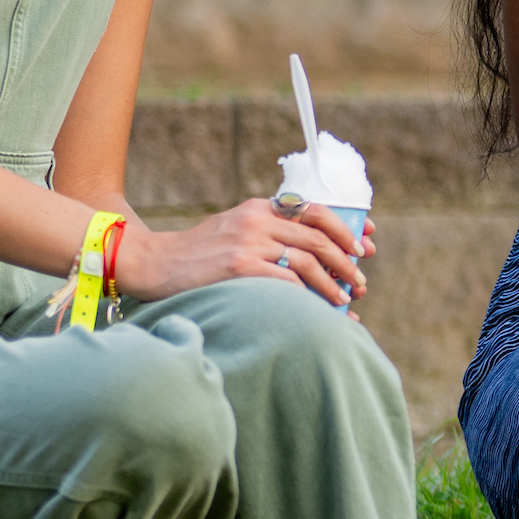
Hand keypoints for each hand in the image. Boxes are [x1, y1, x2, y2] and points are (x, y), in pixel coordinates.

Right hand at [113, 197, 363, 307]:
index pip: (315, 212)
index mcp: (259, 208)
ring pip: (308, 263)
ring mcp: (248, 243)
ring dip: (333, 284)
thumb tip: (312, 252)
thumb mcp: (233, 229)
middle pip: (318, 239)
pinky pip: (287, 282)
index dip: (346, 229)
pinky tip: (317, 310)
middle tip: (361, 281)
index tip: (366, 245)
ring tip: (346, 300)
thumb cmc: (196, 254)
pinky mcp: (238, 268)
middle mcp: (257, 221)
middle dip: (346, 262)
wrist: (152, 262)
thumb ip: (267, 232)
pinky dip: (308, 297)